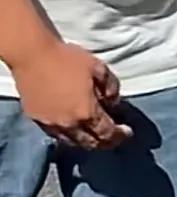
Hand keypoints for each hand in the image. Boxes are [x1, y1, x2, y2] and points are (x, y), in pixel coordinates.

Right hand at [11, 38, 131, 149]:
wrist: (30, 53)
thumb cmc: (66, 58)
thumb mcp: (98, 67)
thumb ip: (111, 86)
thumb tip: (113, 102)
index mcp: (86, 113)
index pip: (107, 134)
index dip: (120, 135)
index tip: (127, 132)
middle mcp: (69, 124)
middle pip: (90, 143)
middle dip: (105, 142)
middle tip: (112, 137)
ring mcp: (50, 124)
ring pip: (72, 142)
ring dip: (86, 140)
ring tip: (93, 134)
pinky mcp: (35, 118)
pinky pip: (55, 134)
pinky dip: (67, 134)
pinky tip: (71, 127)